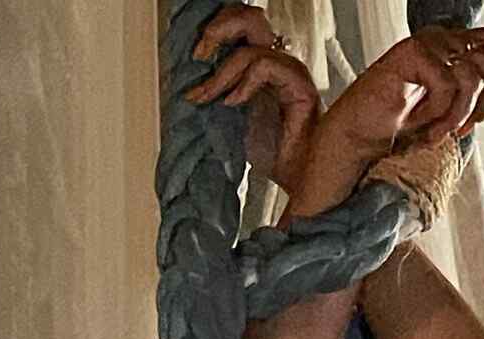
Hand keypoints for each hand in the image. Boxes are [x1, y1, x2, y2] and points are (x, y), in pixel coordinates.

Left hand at [186, 3, 321, 193]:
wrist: (295, 175)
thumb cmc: (270, 152)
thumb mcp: (230, 119)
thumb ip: (215, 96)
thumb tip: (185, 88)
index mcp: (259, 65)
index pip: (238, 27)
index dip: (214, 32)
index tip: (193, 60)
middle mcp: (275, 62)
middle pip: (249, 18)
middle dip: (217, 31)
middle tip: (199, 56)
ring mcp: (288, 70)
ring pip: (251, 44)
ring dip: (222, 71)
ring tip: (208, 96)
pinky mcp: (298, 83)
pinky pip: (265, 65)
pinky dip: (244, 83)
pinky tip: (234, 103)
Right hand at [320, 25, 483, 160]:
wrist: (358, 142)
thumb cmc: (398, 130)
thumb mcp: (448, 113)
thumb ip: (474, 94)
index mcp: (455, 48)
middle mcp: (444, 39)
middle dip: (482, 107)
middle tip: (459, 128)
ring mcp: (427, 43)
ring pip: (473, 77)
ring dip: (456, 116)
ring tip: (434, 131)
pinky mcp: (411, 53)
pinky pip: (447, 84)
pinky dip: (437, 114)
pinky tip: (418, 123)